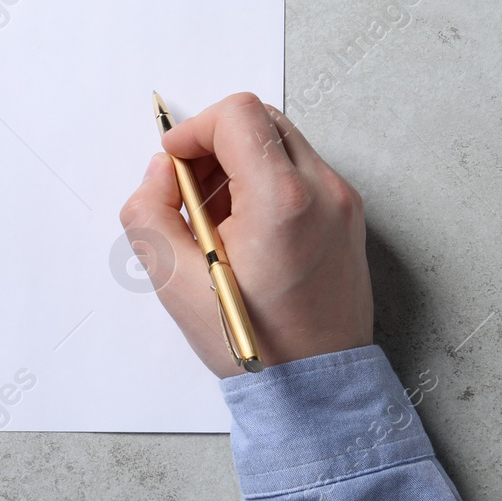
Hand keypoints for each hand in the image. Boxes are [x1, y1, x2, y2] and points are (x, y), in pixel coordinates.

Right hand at [119, 93, 371, 375]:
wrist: (318, 384)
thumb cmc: (255, 341)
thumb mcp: (174, 279)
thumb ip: (150, 211)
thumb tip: (163, 170)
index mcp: (282, 199)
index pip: (238, 115)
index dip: (195, 130)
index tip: (174, 163)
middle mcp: (324, 190)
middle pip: (263, 120)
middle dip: (217, 143)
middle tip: (191, 190)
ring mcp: (344, 202)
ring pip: (284, 144)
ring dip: (242, 162)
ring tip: (217, 218)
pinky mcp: (351, 216)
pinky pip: (303, 173)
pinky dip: (269, 182)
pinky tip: (247, 230)